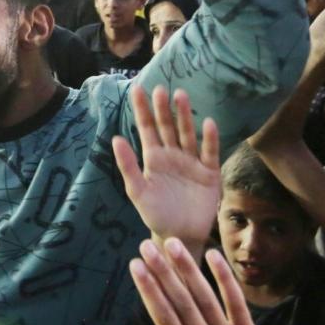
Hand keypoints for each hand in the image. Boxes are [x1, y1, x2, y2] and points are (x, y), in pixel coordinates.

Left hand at [112, 86, 219, 249]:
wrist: (179, 236)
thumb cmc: (156, 214)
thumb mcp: (138, 191)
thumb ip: (127, 166)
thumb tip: (115, 138)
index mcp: (153, 157)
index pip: (147, 128)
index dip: (142, 109)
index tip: (137, 88)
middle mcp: (173, 155)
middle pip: (168, 127)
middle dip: (163, 108)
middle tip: (161, 89)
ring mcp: (192, 162)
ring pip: (187, 134)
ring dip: (185, 116)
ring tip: (180, 95)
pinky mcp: (209, 173)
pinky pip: (209, 153)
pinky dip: (209, 139)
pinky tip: (207, 123)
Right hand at [116, 241, 258, 324]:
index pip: (164, 318)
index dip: (149, 291)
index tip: (135, 265)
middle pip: (182, 304)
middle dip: (163, 274)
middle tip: (146, 246)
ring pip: (205, 300)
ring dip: (188, 270)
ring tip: (172, 244)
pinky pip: (238, 305)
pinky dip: (226, 280)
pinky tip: (213, 254)